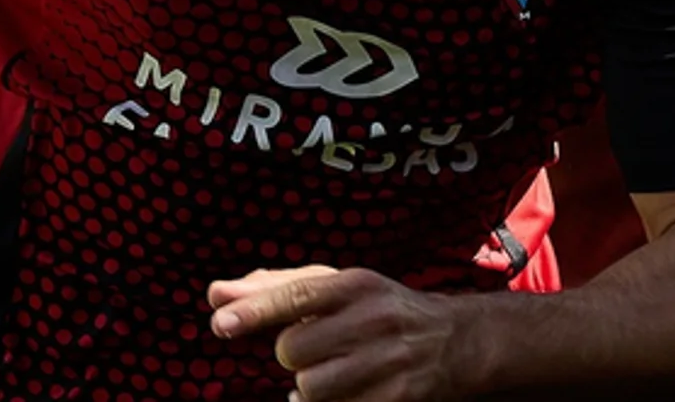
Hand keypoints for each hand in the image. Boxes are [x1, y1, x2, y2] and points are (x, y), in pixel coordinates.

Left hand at [209, 264, 473, 401]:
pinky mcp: (398, 399)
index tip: (219, 322)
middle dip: (293, 355)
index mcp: (356, 284)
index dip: (255, 310)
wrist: (460, 340)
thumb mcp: (339, 288)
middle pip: (293, 350)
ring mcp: (388, 362)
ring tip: (332, 373)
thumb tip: (215, 294)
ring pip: (309, 388)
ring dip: (309, 387)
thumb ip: (276, 288)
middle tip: (318, 349)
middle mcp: (374, 319)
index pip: (296, 294)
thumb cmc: (381, 309)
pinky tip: (343, 394)